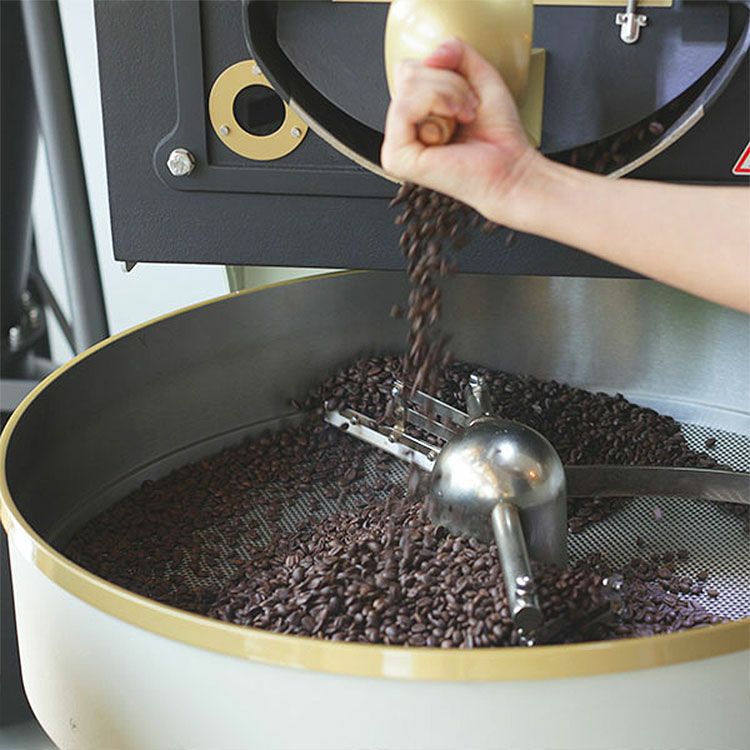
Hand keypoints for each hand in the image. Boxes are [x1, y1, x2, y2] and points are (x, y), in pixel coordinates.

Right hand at [381, 37, 540, 223]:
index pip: (409, 69)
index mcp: (414, 115)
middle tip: (466, 111)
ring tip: (462, 119)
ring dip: (448, 94)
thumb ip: (455, 52)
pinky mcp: (396, 157)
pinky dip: (437, 104)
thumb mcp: (479, 76)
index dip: (443, 73)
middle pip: (407, 73)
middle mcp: (402, 131)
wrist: (510, 169)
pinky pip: (405, 107)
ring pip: (408, 86)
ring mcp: (396, 146)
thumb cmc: (497, 136)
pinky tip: (452, 126)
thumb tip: (432, 55)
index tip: (466, 98)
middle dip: (447, 83)